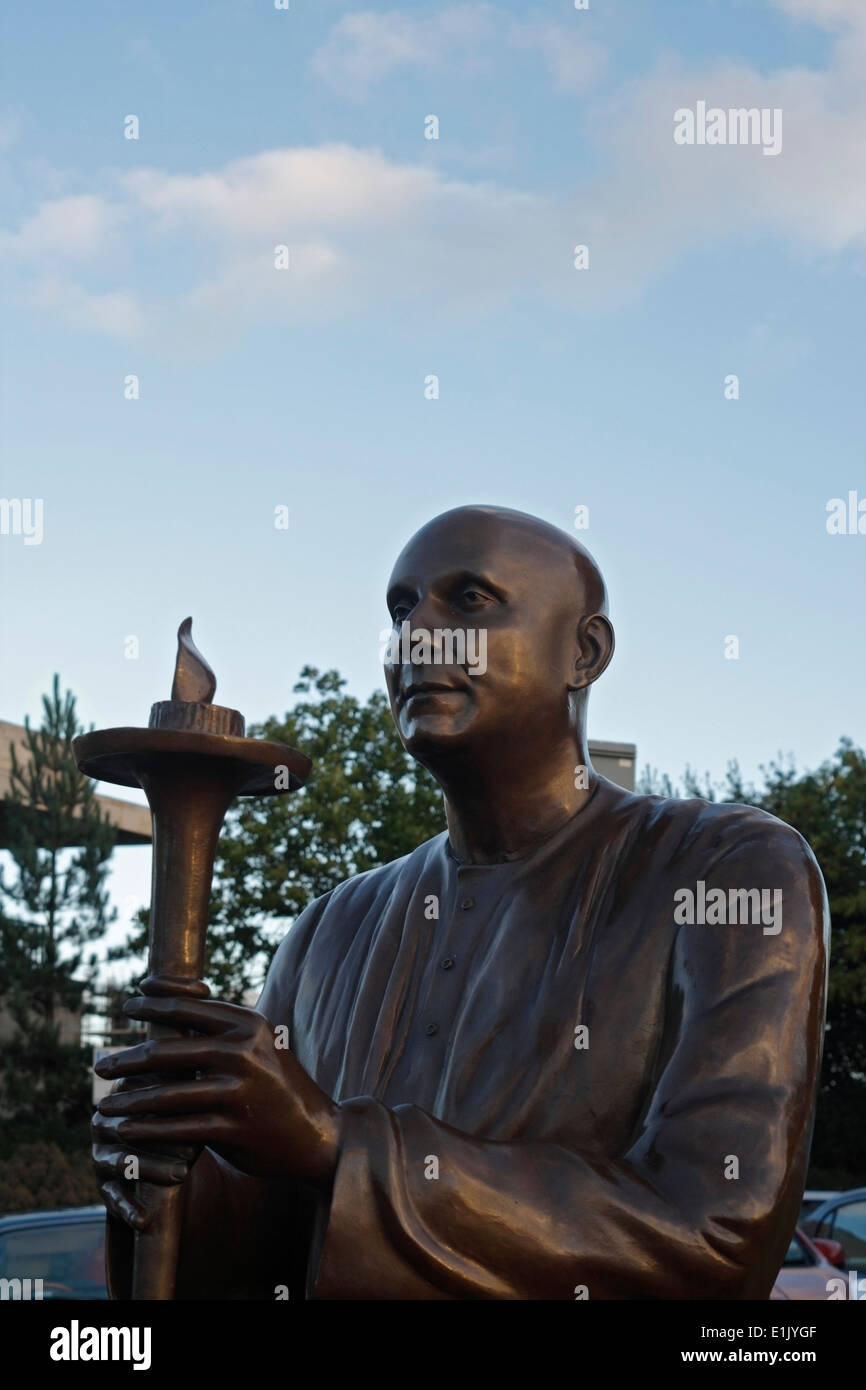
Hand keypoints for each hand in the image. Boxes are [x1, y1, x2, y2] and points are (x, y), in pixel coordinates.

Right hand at [92, 1075, 200, 1231]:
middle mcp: (104, 1122)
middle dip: (160, 1136)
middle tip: (194, 1145)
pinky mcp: (103, 1186)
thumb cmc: (181, 1114)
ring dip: (151, 1169)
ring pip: (122, 1162)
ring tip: (181, 1175)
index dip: (167, 1102)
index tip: (201, 1110)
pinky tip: (144, 1220)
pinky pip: (112, 1199)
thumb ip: (191, 1079)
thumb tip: (217, 1063)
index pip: (138, 1094)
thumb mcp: (185, 1095)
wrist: (166, 1151)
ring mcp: (101, 1154)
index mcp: (121, 1093)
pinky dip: (126, 1210)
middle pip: (128, 1127)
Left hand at [94, 996, 340, 1186]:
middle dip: (127, 1058)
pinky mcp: (234, 1127)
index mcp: (249, 1023)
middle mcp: (244, 1051)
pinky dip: (146, 1131)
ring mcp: (239, 1089)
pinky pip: (178, 1128)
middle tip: (101, 1065)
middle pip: (168, 1049)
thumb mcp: (258, 1046)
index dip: (151, 1002)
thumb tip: (169, 1006)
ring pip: (167, 1093)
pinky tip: (124, 1132)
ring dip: (128, 1100)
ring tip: (104, 1105)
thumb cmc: (277, 1086)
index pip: (186, 1006)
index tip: (128, 1004)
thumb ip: (222, 1030)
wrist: (317, 1134)